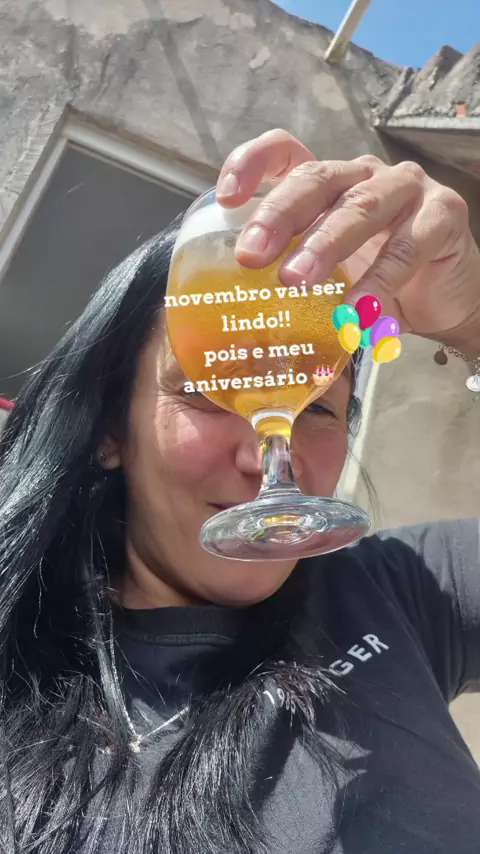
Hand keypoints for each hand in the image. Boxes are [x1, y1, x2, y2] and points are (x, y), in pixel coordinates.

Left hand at [216, 129, 479, 357]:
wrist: (443, 299)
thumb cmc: (376, 281)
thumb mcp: (328, 274)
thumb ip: (292, 272)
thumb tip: (235, 306)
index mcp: (330, 182)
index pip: (287, 151)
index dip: (254, 162)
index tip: (226, 198)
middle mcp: (364, 175)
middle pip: (317, 180)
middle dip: (279, 216)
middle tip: (250, 255)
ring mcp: (406, 189)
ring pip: (360, 207)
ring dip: (325, 244)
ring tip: (295, 280)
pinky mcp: (443, 213)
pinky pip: (406, 247)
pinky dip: (378, 283)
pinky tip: (356, 312)